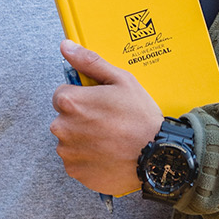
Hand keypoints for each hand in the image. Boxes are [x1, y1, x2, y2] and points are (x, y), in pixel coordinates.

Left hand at [50, 40, 162, 195]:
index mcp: (71, 102)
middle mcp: (63, 128)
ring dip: (83, 138)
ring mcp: (68, 152)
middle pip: (64, 118)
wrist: (156, 156)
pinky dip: (88, 158)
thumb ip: (89, 62)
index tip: (99, 103)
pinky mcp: (76, 172)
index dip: (82, 97)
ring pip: (69, 140)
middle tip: (108, 121)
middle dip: (81, 118)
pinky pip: (76, 161)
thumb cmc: (140, 117)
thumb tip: (66, 46)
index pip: (62, 94)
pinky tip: (107, 153)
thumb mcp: (121, 80)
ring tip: (110, 139)